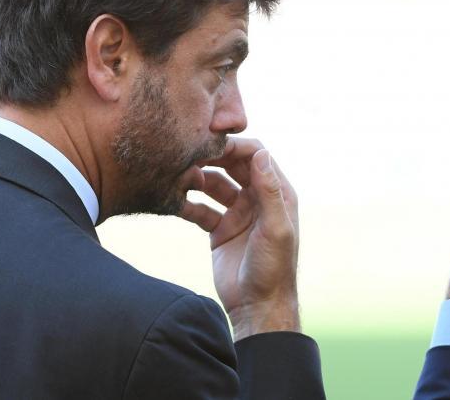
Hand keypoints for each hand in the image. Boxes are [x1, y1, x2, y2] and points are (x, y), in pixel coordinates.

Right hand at [177, 138, 299, 340]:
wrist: (257, 306)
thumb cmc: (273, 269)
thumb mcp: (275, 228)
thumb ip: (269, 191)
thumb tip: (261, 152)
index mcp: (276, 194)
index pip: (255, 156)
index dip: (234, 147)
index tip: (209, 142)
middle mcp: (257, 199)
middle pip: (232, 166)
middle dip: (211, 158)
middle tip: (185, 153)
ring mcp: (237, 213)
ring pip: (214, 185)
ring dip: (197, 180)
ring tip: (178, 177)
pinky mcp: (219, 229)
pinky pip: (201, 208)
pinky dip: (187, 203)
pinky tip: (173, 201)